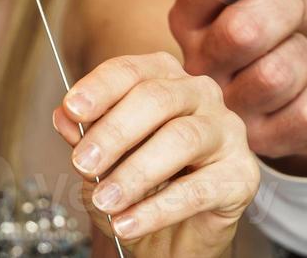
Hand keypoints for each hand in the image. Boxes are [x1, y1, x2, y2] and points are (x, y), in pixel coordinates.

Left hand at [55, 52, 258, 257]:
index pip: (129, 71)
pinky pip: (199, 189)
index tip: (72, 110)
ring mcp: (227, 130)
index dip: (99, 88)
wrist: (172, 235)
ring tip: (104, 200)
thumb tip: (63, 116)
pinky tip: (127, 222)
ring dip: (134, 173)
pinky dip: (157, 210)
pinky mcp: (243, 174)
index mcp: (163, 76)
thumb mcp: (103, 157)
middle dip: (114, 132)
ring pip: (181, 139)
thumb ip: (85, 133)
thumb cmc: (137, 183)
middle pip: (156, 99)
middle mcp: (200, 93)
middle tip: (82, 163)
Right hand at [169, 0, 306, 172]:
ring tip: (299, 52)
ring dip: (305, 53)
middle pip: (243, 29)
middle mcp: (196, 64)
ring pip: (277, 73)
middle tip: (294, 12)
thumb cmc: (280, 28)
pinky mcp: (262, 142)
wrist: (302, 87)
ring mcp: (226, 108)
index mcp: (188, 17)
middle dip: (287, 10)